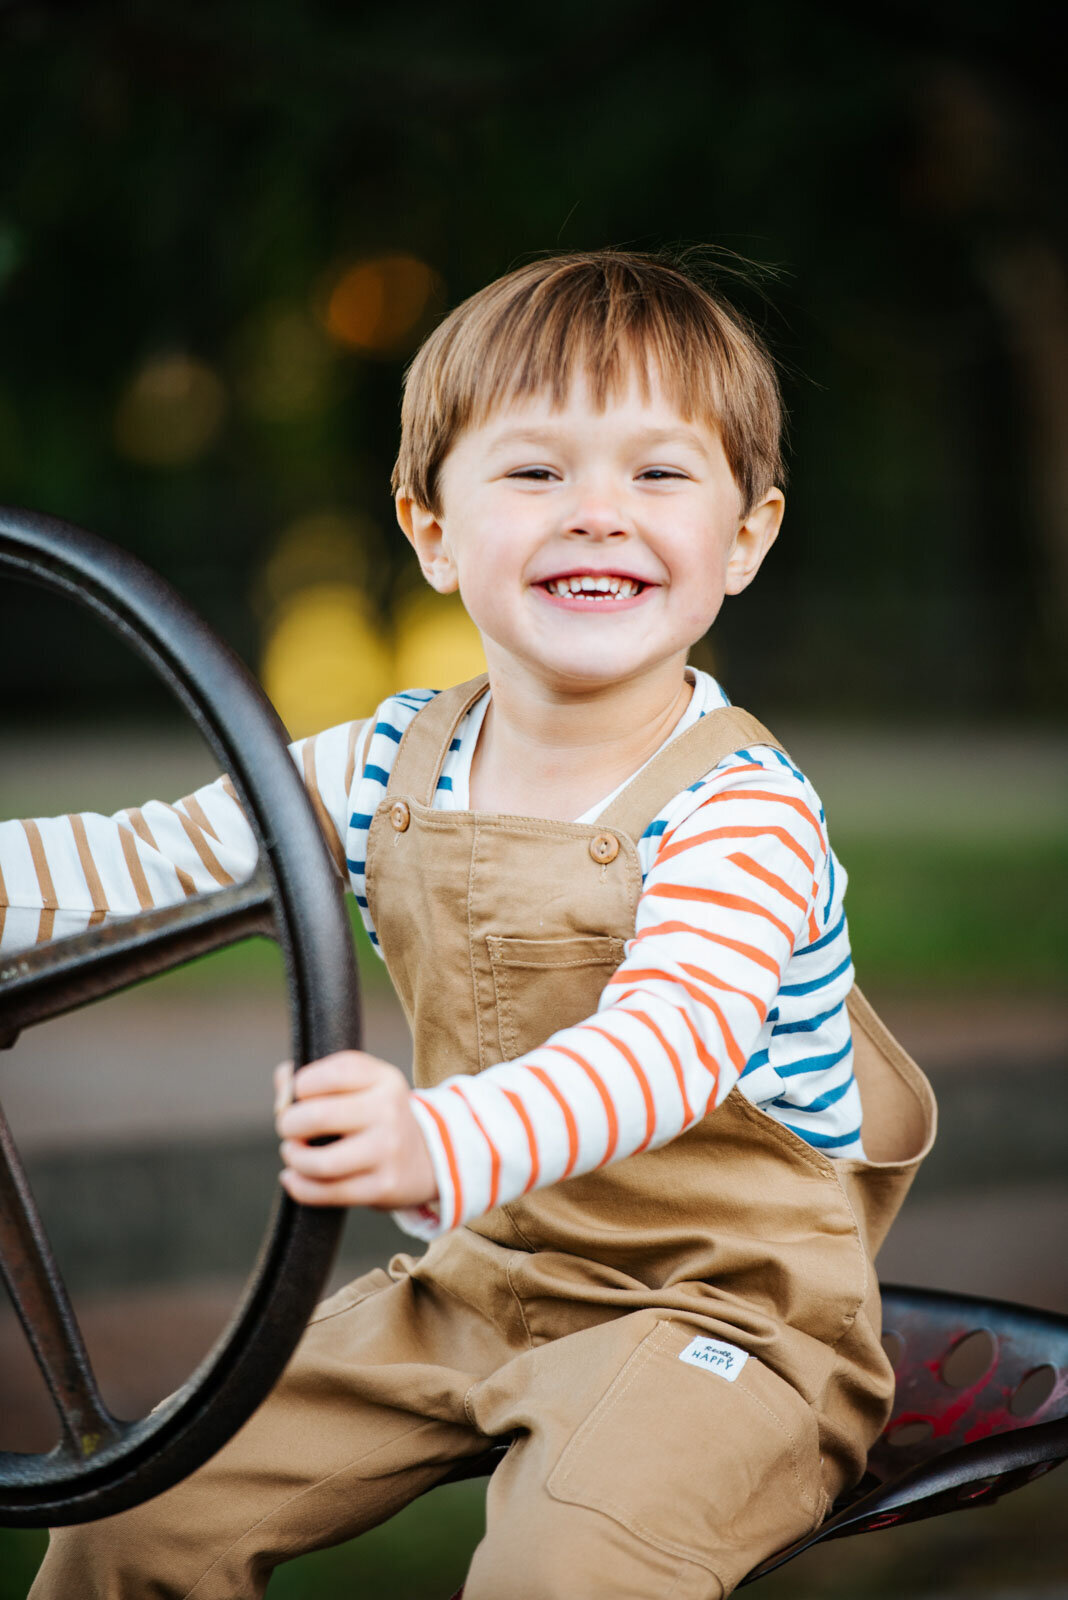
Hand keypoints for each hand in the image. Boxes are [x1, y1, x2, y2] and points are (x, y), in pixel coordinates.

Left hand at [273, 1052, 438, 1210]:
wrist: (428, 1157)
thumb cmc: (377, 1116)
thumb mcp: (361, 1086)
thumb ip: (317, 1078)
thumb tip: (283, 1083)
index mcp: (384, 1079)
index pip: (330, 1073)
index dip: (300, 1085)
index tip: (298, 1096)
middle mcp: (389, 1111)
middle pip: (317, 1116)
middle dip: (289, 1124)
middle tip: (289, 1129)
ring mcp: (388, 1151)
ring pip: (319, 1162)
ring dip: (293, 1157)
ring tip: (293, 1153)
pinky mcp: (383, 1187)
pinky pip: (326, 1192)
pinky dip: (299, 1186)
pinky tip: (294, 1178)